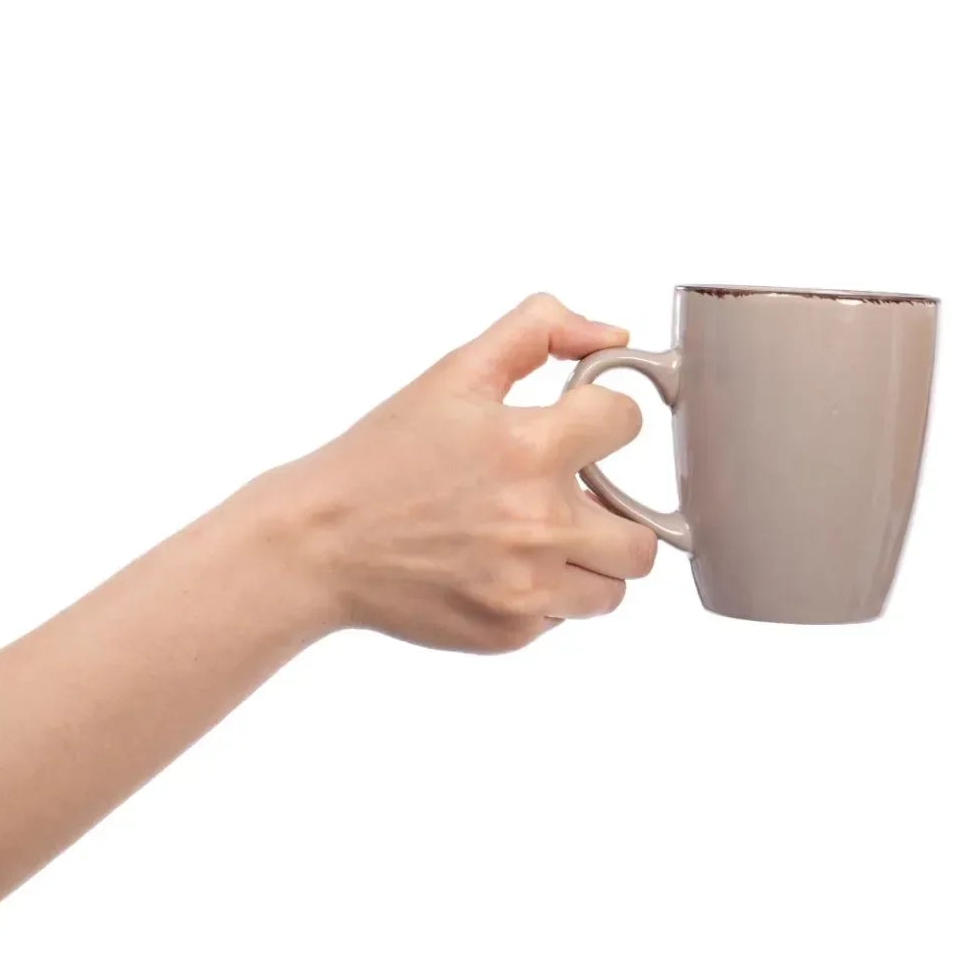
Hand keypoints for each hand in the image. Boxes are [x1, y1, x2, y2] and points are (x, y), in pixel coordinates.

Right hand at [254, 293, 659, 651]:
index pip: (628, 422)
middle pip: (644, 536)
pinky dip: (548, 596)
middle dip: (614, 514)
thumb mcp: (454, 373)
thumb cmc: (385, 458)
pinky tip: (502, 569)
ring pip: (616, 586)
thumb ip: (537, 332)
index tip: (577, 429)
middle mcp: (538, 523)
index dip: (602, 418)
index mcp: (530, 448)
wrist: (318, 543)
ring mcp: (527, 586)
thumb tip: (613, 338)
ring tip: (540, 540)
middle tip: (570, 501)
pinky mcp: (511, 632)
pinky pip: (569, 616)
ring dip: (590, 563)